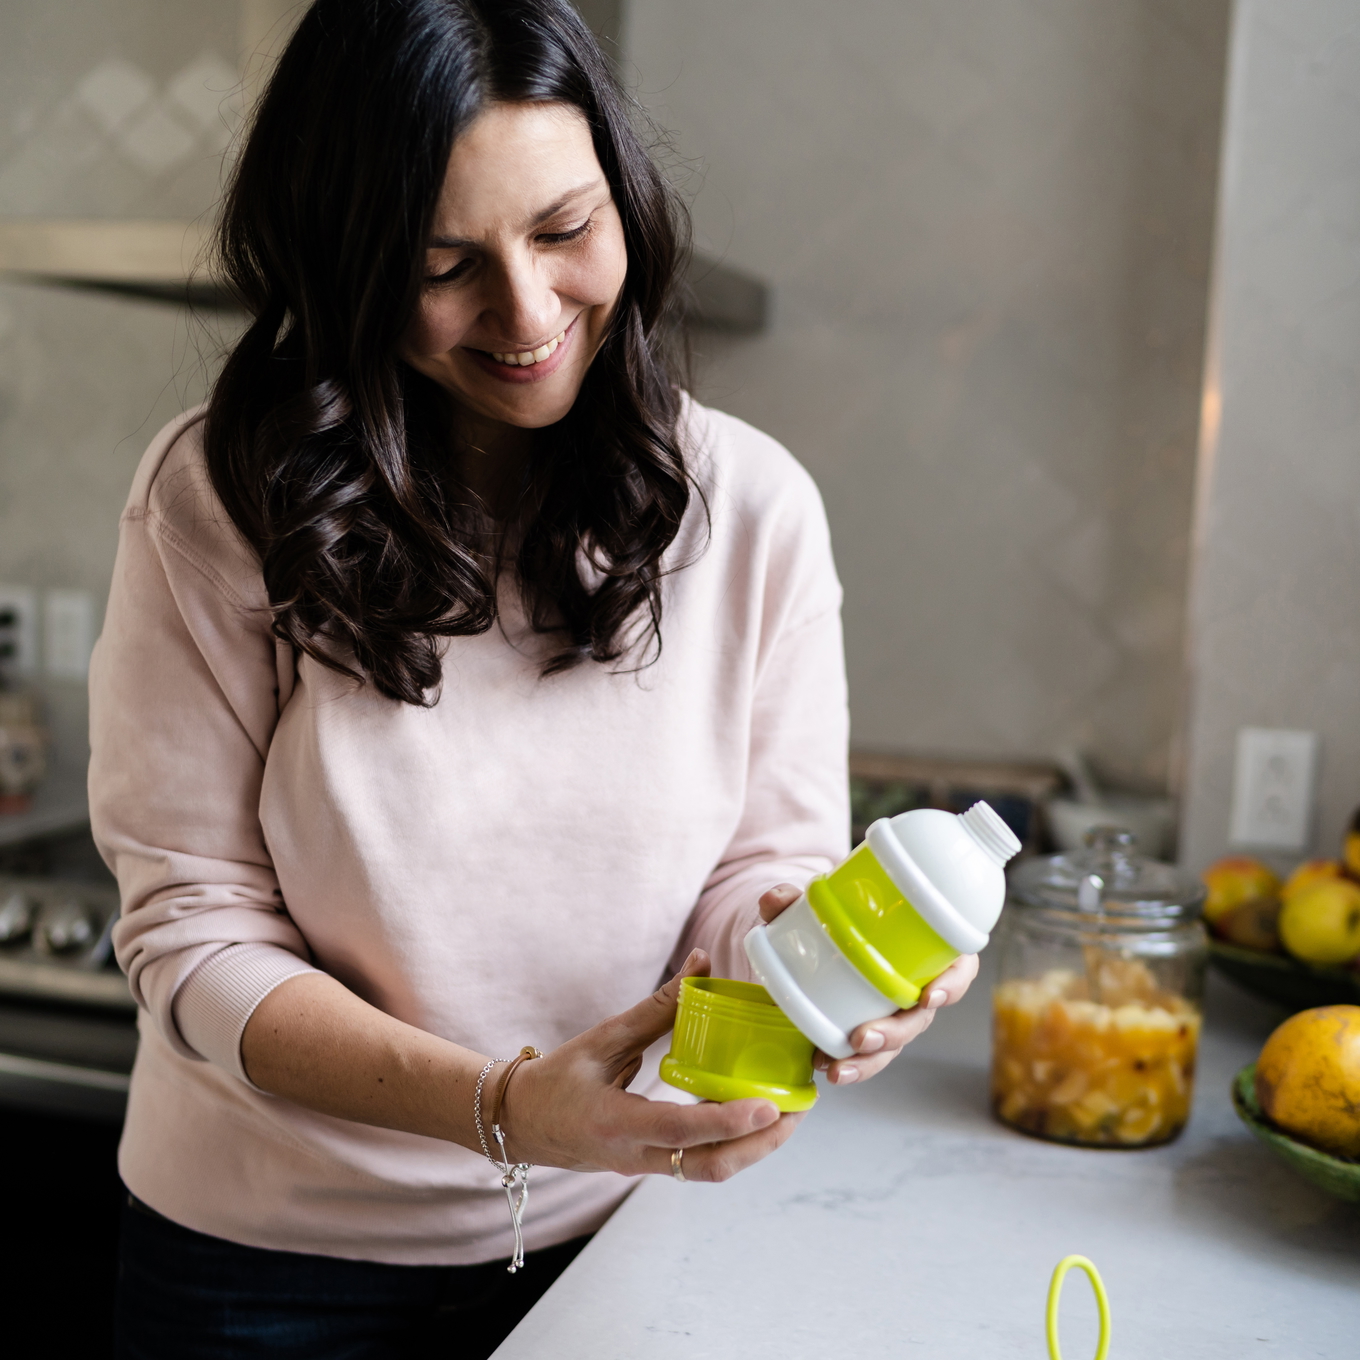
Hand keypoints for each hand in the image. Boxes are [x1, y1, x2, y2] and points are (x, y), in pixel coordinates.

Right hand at [498, 949, 803, 1181]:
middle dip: (760, 1144)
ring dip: (753, 1148)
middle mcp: (632, 1156)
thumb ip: (654, 1008)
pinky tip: (754, 1116)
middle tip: (798, 1111)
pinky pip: (699, 1163)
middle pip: (708, 1167)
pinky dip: (732, 1143)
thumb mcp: (601, 1038)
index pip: (679, 1131)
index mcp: (613, 1123)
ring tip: (789, 1114)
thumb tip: (701, 962)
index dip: (727, 1121)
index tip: (768, 1106)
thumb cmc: (555, 1078)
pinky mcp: (651, 1165)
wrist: (520, 1122)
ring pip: (708, 1171)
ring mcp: (643, 1167)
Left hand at [757, 883, 979, 1085]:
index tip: (930, 997)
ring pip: (894, 1044)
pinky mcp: (871, 1029)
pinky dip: (848, 1063)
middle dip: (895, 1034)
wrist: (821, 932)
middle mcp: (918, 985)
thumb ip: (794, 898)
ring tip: (836, 1069)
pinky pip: (867, 1054)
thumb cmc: (841, 911)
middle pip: (921, 1018)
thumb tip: (772, 900)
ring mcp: (895, 1012)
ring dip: (869, 1062)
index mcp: (927, 948)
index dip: (952, 985)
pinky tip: (824, 1067)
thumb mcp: (818, 900)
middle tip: (863, 1038)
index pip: (959, 967)